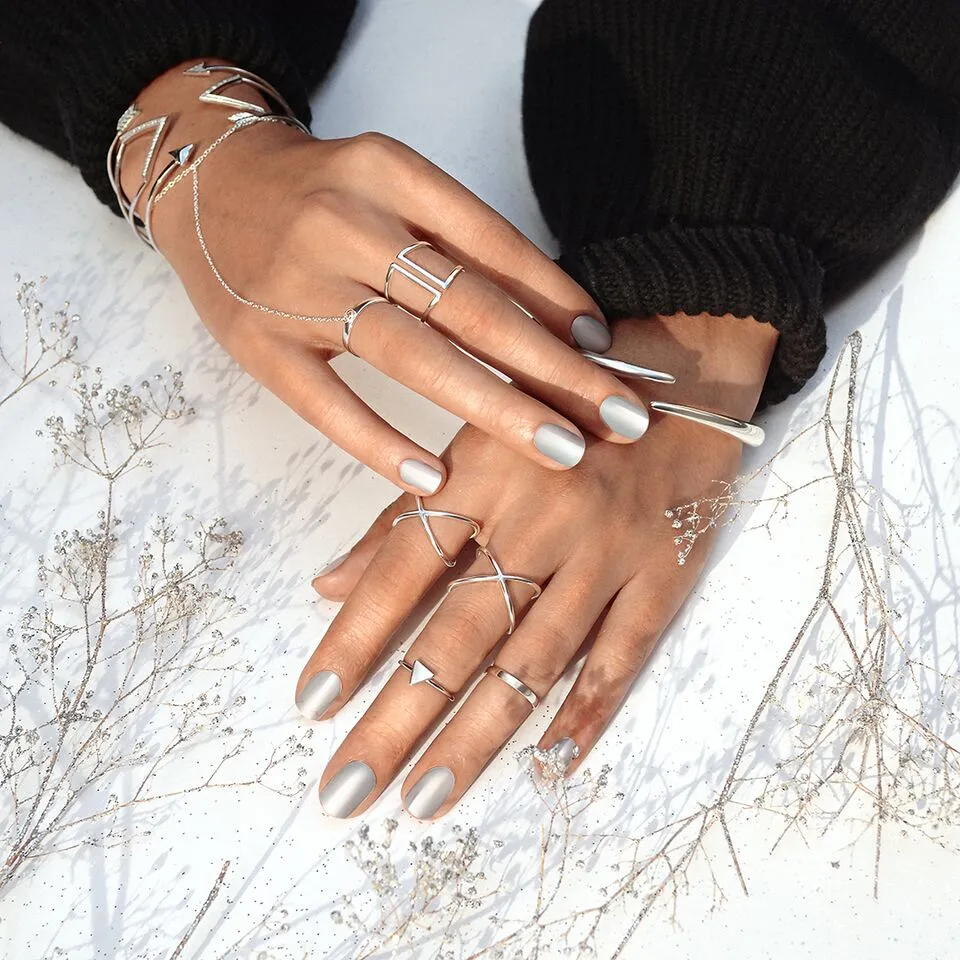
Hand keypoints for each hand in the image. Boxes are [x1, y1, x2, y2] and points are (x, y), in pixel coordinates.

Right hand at [120, 61, 651, 495]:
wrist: (205, 181)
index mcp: (391, 174)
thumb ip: (456, 241)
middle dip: (554, 368)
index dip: (557, 300)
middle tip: (618, 418)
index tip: (608, 349)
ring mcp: (299, 286)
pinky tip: (436, 475)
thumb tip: (553, 318)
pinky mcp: (259, 344)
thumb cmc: (319, 194)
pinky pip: (327, 402)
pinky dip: (381, 440)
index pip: (494, 245)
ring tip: (560, 449)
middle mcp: (348, 224)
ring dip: (495, 408)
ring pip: (412, 354)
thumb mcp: (390, 187)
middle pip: (469, 306)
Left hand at [296, 312, 777, 817]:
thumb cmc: (559, 399)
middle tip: (346, 793)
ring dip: (477, 737)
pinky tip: (550, 767)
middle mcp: (540, 516)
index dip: (354, 639)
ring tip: (424, 801)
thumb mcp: (475, 435)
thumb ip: (405, 514)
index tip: (311, 707)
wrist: (680, 356)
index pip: (402, 569)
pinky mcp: (666, 570)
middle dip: (398, 719)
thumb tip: (328, 586)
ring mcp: (607, 549)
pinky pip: (624, 653)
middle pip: (458, 633)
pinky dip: (588, 712)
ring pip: (533, 659)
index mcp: (481, 472)